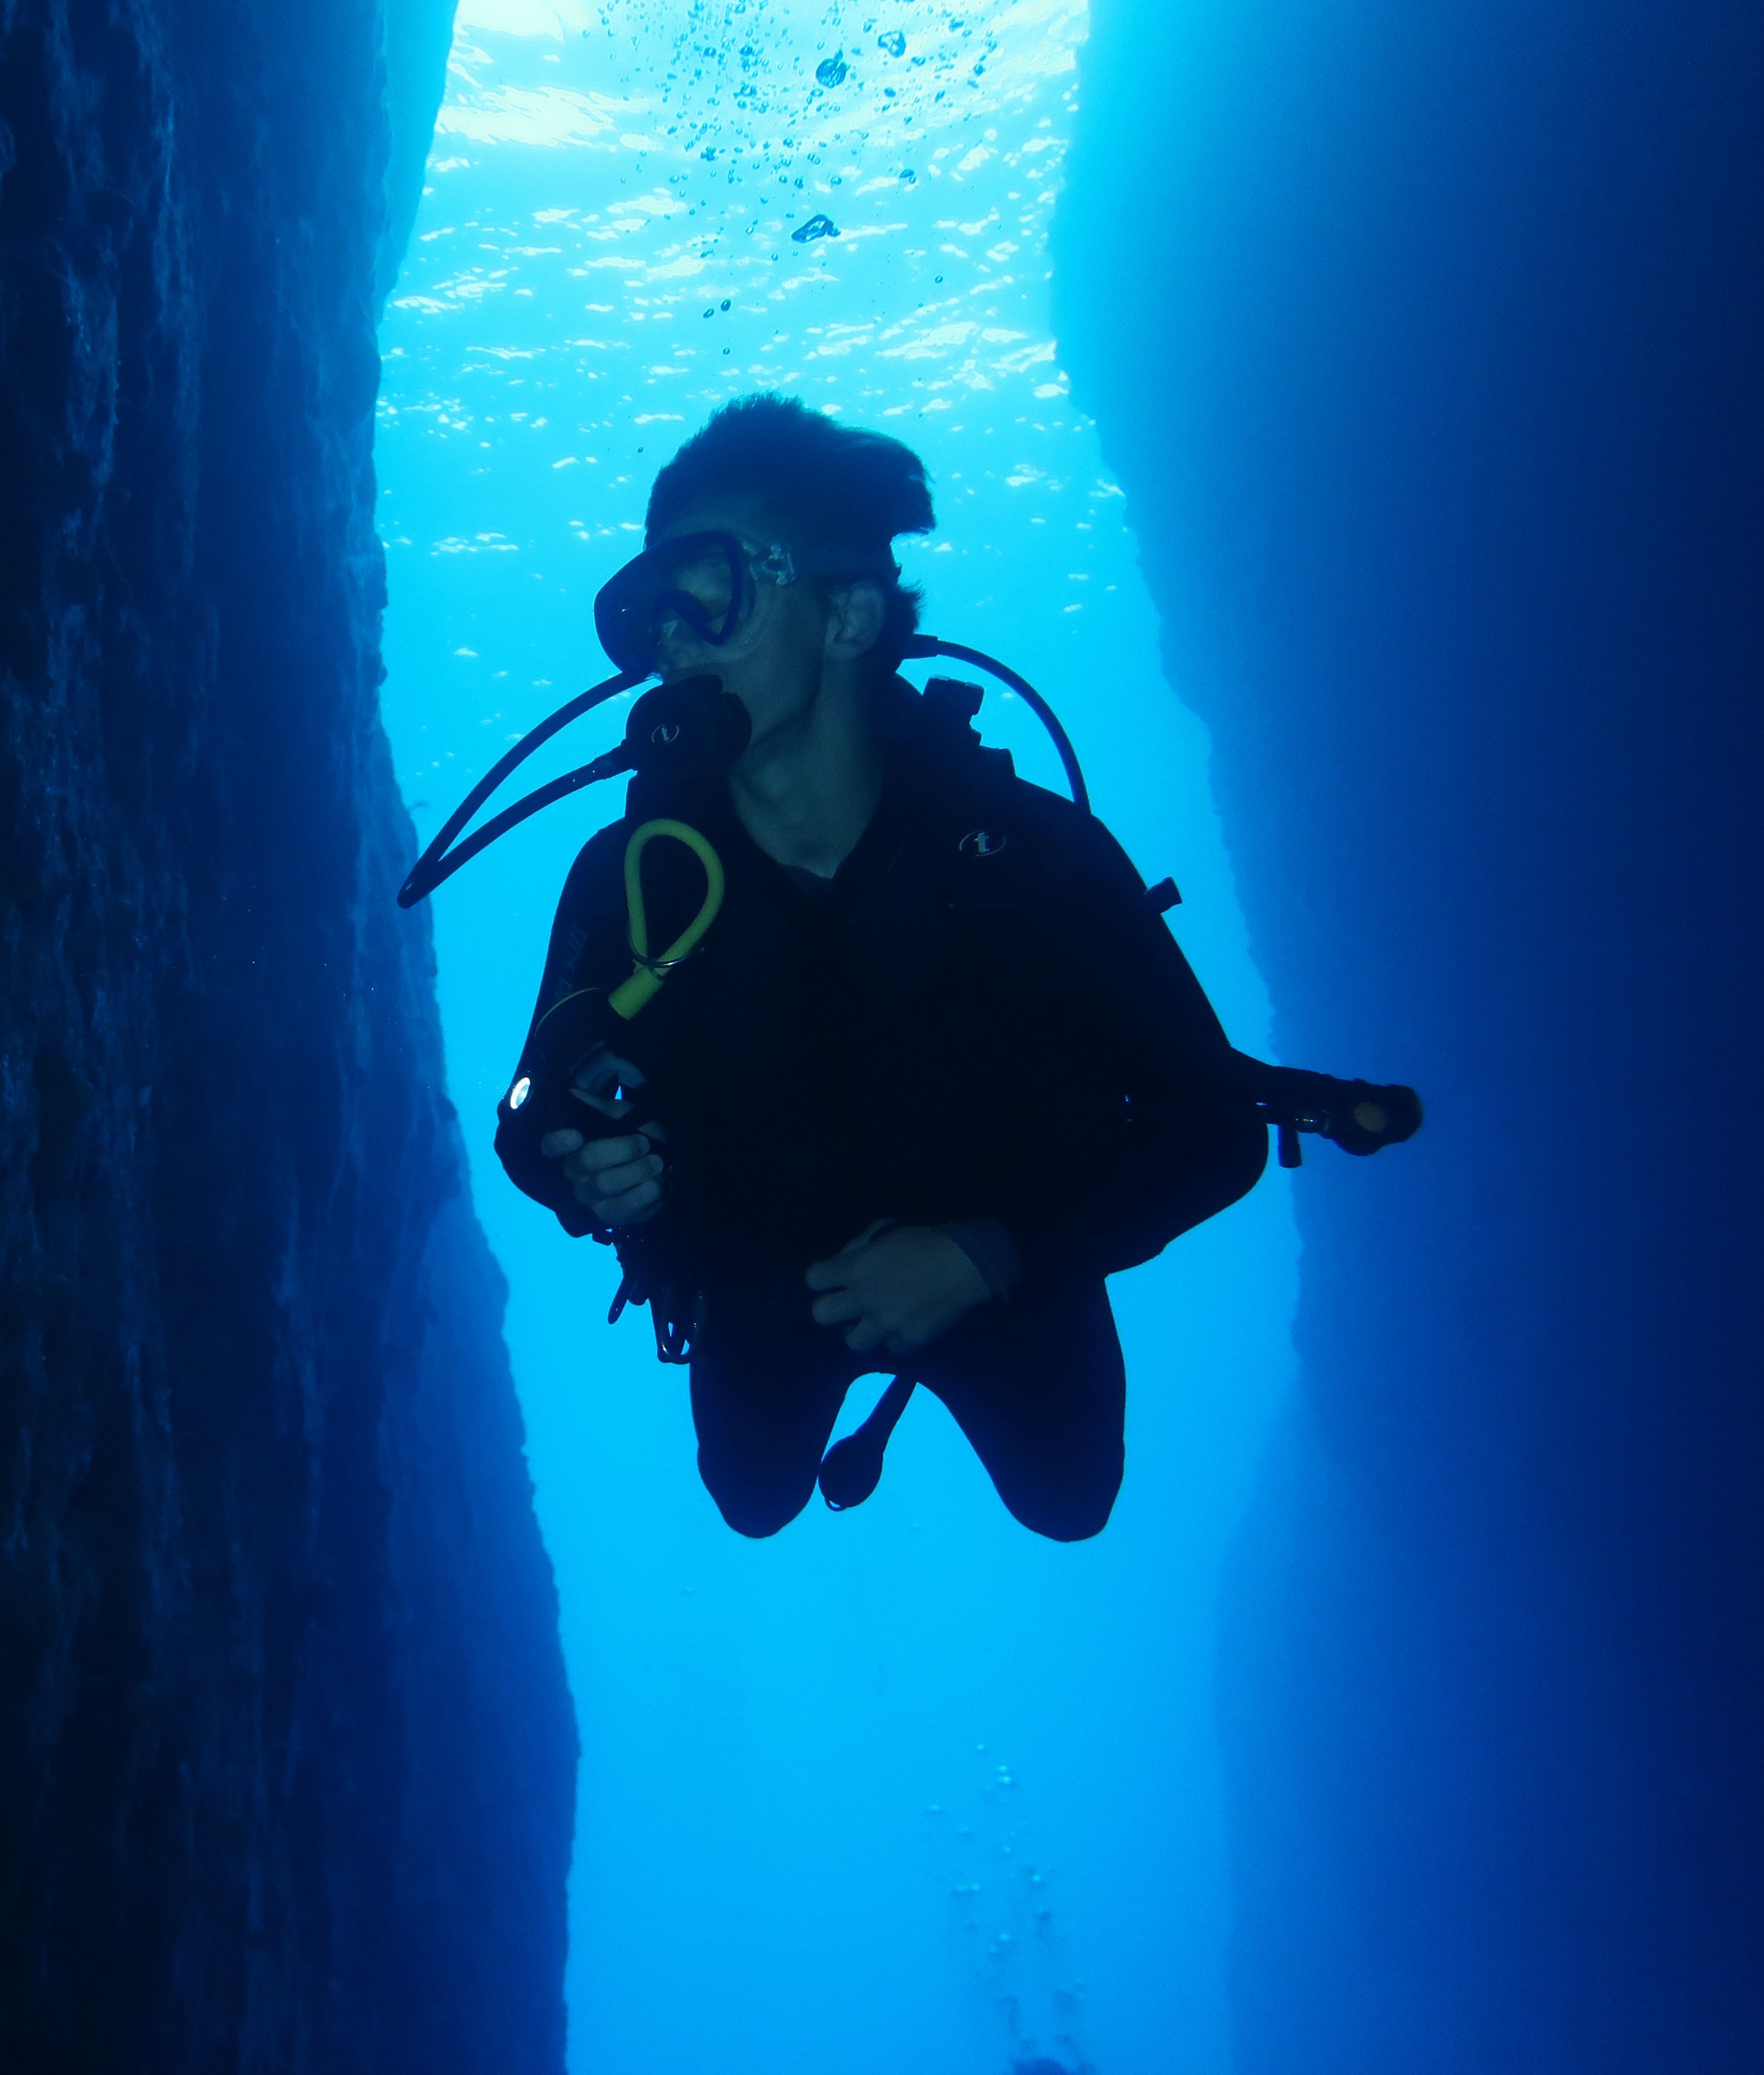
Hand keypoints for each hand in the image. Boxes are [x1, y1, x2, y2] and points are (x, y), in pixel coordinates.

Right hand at [539, 1051, 663, 1225]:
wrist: (658, 1161)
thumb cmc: (633, 1133)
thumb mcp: (619, 1113)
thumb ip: (598, 1105)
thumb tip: (573, 1093)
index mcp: (571, 1149)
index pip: (550, 1146)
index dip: (559, 1142)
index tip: (576, 1135)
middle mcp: (574, 1176)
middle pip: (588, 1162)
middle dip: (622, 1151)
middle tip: (646, 1145)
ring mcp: (591, 1200)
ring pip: (606, 1187)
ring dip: (636, 1173)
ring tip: (657, 1164)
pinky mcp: (611, 1218)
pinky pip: (624, 1211)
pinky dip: (645, 1196)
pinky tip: (658, 1185)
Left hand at [805, 1221, 990, 1353]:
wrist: (966, 1264)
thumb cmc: (925, 1240)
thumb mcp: (886, 1230)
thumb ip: (857, 1246)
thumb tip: (842, 1261)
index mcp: (857, 1268)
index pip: (814, 1279)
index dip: (820, 1278)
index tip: (830, 1278)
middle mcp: (865, 1299)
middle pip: (821, 1315)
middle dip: (828, 1308)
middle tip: (845, 1304)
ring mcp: (886, 1323)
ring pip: (853, 1342)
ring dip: (860, 1329)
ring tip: (872, 1321)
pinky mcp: (909, 1339)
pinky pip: (891, 1347)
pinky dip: (895, 1337)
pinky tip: (903, 1325)